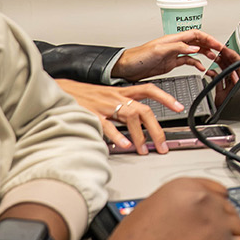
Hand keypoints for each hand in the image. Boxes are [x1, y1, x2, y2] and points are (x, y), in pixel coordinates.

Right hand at [53, 178, 239, 239]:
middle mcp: (204, 200)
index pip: (219, 191)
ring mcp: (216, 224)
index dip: (216, 209)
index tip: (213, 221)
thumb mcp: (152, 206)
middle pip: (231, 211)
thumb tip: (196, 209)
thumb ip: (179, 202)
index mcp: (185, 186)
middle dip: (222, 227)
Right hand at [56, 79, 176, 154]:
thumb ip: (122, 109)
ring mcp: (105, 104)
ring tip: (144, 150)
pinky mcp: (92, 113)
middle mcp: (116, 96)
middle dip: (156, 129)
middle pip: (144, 110)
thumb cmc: (84, 96)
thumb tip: (137, 127)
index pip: (149, 89)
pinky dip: (117, 136)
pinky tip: (124, 146)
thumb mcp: (108, 98)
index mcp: (122, 91)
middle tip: (163, 146)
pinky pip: (107, 125)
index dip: (166, 97)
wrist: (60, 89)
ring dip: (139, 135)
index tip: (179, 107)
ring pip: (130, 117)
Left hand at [112, 29, 239, 82]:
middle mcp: (175, 44)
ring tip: (216, 60)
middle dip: (212, 46)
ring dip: (207, 54)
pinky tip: (201, 68)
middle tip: (222, 53)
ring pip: (196, 51)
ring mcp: (174, 54)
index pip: (197, 35)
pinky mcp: (171, 63)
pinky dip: (197, 64)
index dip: (210, 39)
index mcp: (174, 39)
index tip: (220, 46)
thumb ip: (178, 47)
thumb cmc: (137, 57)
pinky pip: (188, 61)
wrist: (125, 68)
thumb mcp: (158, 50)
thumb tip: (195, 47)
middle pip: (199, 42)